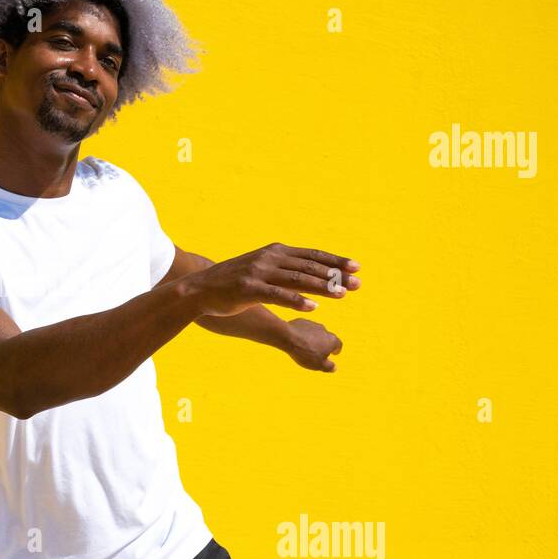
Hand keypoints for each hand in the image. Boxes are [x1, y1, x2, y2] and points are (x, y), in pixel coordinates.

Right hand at [186, 242, 360, 317]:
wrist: (200, 287)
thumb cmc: (233, 281)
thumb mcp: (260, 268)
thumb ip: (283, 269)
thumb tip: (309, 273)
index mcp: (274, 252)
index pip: (311, 255)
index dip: (335, 261)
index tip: (356, 267)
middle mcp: (269, 258)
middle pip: (309, 266)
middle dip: (335, 275)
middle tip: (357, 283)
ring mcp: (259, 273)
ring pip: (297, 279)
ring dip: (322, 287)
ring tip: (342, 294)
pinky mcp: (249, 289)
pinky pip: (278, 295)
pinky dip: (297, 300)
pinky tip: (313, 307)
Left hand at [282, 318, 343, 371]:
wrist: (288, 338)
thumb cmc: (305, 352)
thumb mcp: (318, 365)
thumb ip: (328, 366)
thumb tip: (334, 368)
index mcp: (332, 340)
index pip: (338, 345)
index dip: (336, 350)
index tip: (334, 353)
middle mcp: (324, 330)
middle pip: (327, 338)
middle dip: (324, 344)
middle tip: (319, 351)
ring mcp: (313, 324)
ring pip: (315, 332)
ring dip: (313, 338)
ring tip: (306, 346)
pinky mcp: (301, 321)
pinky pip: (304, 329)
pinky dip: (303, 334)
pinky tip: (297, 340)